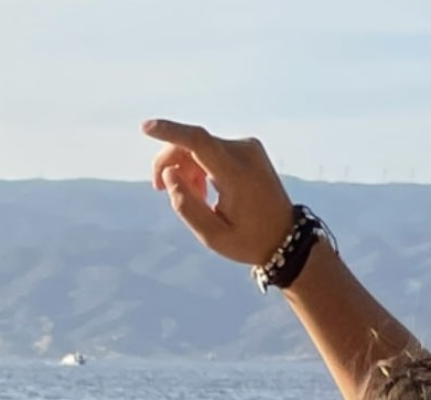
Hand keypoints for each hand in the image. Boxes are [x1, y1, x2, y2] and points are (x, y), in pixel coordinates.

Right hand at [142, 119, 295, 267]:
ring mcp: (248, 147)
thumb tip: (168, 174)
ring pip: (202, 147)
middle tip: (159, 188)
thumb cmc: (248, 240)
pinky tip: (204, 189)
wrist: (285, 236)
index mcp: (236, 174)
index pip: (198, 141)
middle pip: (194, 144)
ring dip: (187, 168)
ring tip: (194, 197)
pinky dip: (201, 166)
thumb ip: (186, 205)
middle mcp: (244, 152)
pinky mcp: (249, 148)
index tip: (145, 128)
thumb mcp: (212, 235)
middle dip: (171, 162)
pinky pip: (214, 150)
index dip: (170, 132)